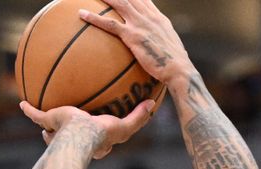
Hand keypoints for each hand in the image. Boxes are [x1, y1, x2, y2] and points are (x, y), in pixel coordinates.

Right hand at [20, 99, 153, 158]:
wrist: (79, 135)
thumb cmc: (100, 134)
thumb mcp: (124, 126)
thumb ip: (138, 117)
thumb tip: (153, 105)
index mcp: (91, 142)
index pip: (92, 141)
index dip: (95, 135)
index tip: (96, 128)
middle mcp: (73, 139)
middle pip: (70, 136)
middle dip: (68, 132)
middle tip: (70, 122)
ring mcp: (58, 134)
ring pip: (51, 131)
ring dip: (48, 127)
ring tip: (46, 113)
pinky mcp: (48, 123)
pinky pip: (35, 116)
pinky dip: (28, 110)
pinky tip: (21, 102)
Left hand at [79, 0, 194, 86]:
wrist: (179, 70)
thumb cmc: (175, 66)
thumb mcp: (170, 49)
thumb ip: (161, 44)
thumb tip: (157, 50)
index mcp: (158, 18)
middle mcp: (149, 16)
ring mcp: (140, 24)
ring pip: (119, 3)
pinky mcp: (133, 36)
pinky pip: (110, 24)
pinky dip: (94, 18)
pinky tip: (81, 14)